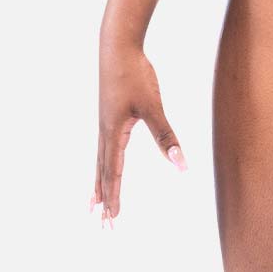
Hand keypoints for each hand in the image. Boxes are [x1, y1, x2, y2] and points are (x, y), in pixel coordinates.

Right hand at [92, 39, 186, 226]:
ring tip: (91, 205)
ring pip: (99, 162)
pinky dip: (101, 165)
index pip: (114, 174)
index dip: (115, 198)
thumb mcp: (153, 106)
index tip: (112, 221)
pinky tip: (104, 163)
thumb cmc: (134, 74)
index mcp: (113, 135)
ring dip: (98, 186)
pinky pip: (102, 148)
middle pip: (102, 174)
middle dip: (104, 201)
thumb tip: (181, 164)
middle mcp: (105, 132)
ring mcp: (104, 123)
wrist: (117, 46)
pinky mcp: (108, 113)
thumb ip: (166, 136)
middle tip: (101, 226)